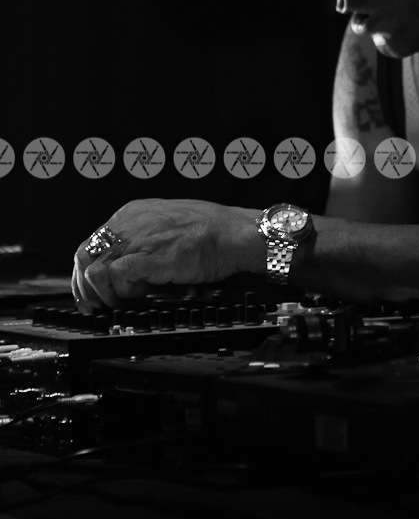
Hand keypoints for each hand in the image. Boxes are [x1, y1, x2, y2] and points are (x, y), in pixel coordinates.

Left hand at [72, 198, 263, 310]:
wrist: (233, 234)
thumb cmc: (209, 233)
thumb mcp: (166, 226)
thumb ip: (142, 240)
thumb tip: (126, 267)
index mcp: (131, 213)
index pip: (91, 243)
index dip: (85, 272)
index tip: (89, 292)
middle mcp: (129, 223)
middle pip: (84, 255)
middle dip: (86, 286)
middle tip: (96, 305)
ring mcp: (138, 239)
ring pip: (96, 268)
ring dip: (106, 292)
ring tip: (125, 300)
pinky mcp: (150, 256)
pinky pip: (118, 275)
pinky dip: (124, 291)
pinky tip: (142, 293)